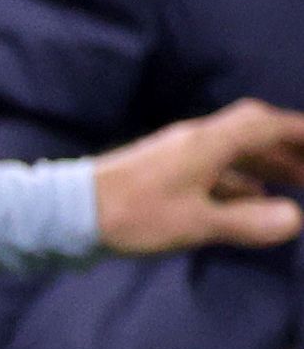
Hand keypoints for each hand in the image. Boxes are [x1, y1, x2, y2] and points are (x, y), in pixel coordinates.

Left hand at [93, 99, 303, 255]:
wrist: (68, 213)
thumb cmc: (131, 215)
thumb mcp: (194, 223)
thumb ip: (246, 222)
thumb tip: (294, 218)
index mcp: (205, 143)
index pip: (264, 125)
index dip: (298, 131)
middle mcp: (193, 142)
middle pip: (251, 134)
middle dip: (288, 148)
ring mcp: (176, 156)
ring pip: (233, 153)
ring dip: (267, 165)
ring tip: (298, 186)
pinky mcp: (162, 174)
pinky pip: (214, 170)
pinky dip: (241, 181)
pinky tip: (253, 200)